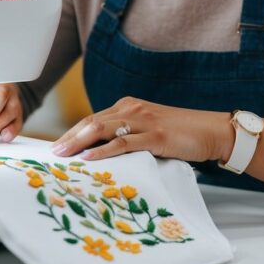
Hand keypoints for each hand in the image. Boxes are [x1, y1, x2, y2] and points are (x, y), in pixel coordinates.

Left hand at [51, 97, 233, 162]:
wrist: (211, 130)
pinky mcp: (155, 136)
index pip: (93, 119)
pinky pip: (123, 142)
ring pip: (102, 129)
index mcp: (128, 106)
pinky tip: (89, 157)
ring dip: (79, 142)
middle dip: (69, 138)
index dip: (73, 133)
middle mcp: (132, 109)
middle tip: (52, 152)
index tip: (57, 146)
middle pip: (91, 122)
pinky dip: (103, 150)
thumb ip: (127, 136)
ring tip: (63, 155)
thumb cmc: (180, 134)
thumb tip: (101, 154)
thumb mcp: (148, 131)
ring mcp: (143, 121)